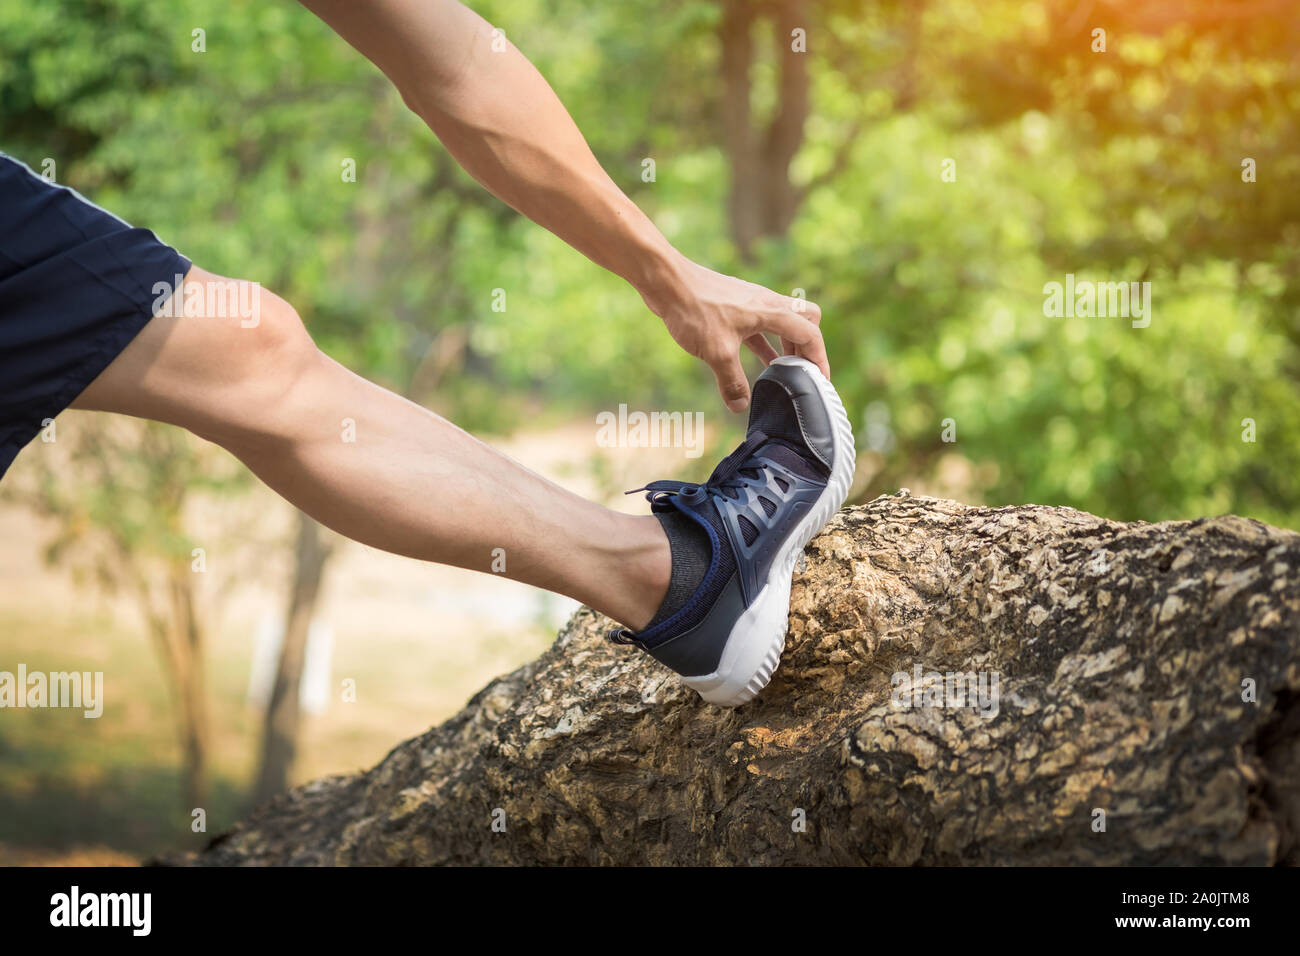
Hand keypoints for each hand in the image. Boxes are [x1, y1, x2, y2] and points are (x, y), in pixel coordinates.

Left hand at [642, 257, 829, 411]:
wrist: (668, 282)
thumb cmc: (695, 310)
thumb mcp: (716, 353)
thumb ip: (732, 381)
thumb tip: (740, 406)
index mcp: (771, 311)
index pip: (810, 334)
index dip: (819, 359)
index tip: (821, 381)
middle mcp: (767, 303)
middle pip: (805, 321)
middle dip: (808, 347)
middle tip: (802, 372)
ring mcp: (751, 303)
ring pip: (782, 324)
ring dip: (787, 346)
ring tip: (785, 372)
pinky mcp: (736, 307)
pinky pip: (761, 327)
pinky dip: (765, 344)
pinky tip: (759, 361)